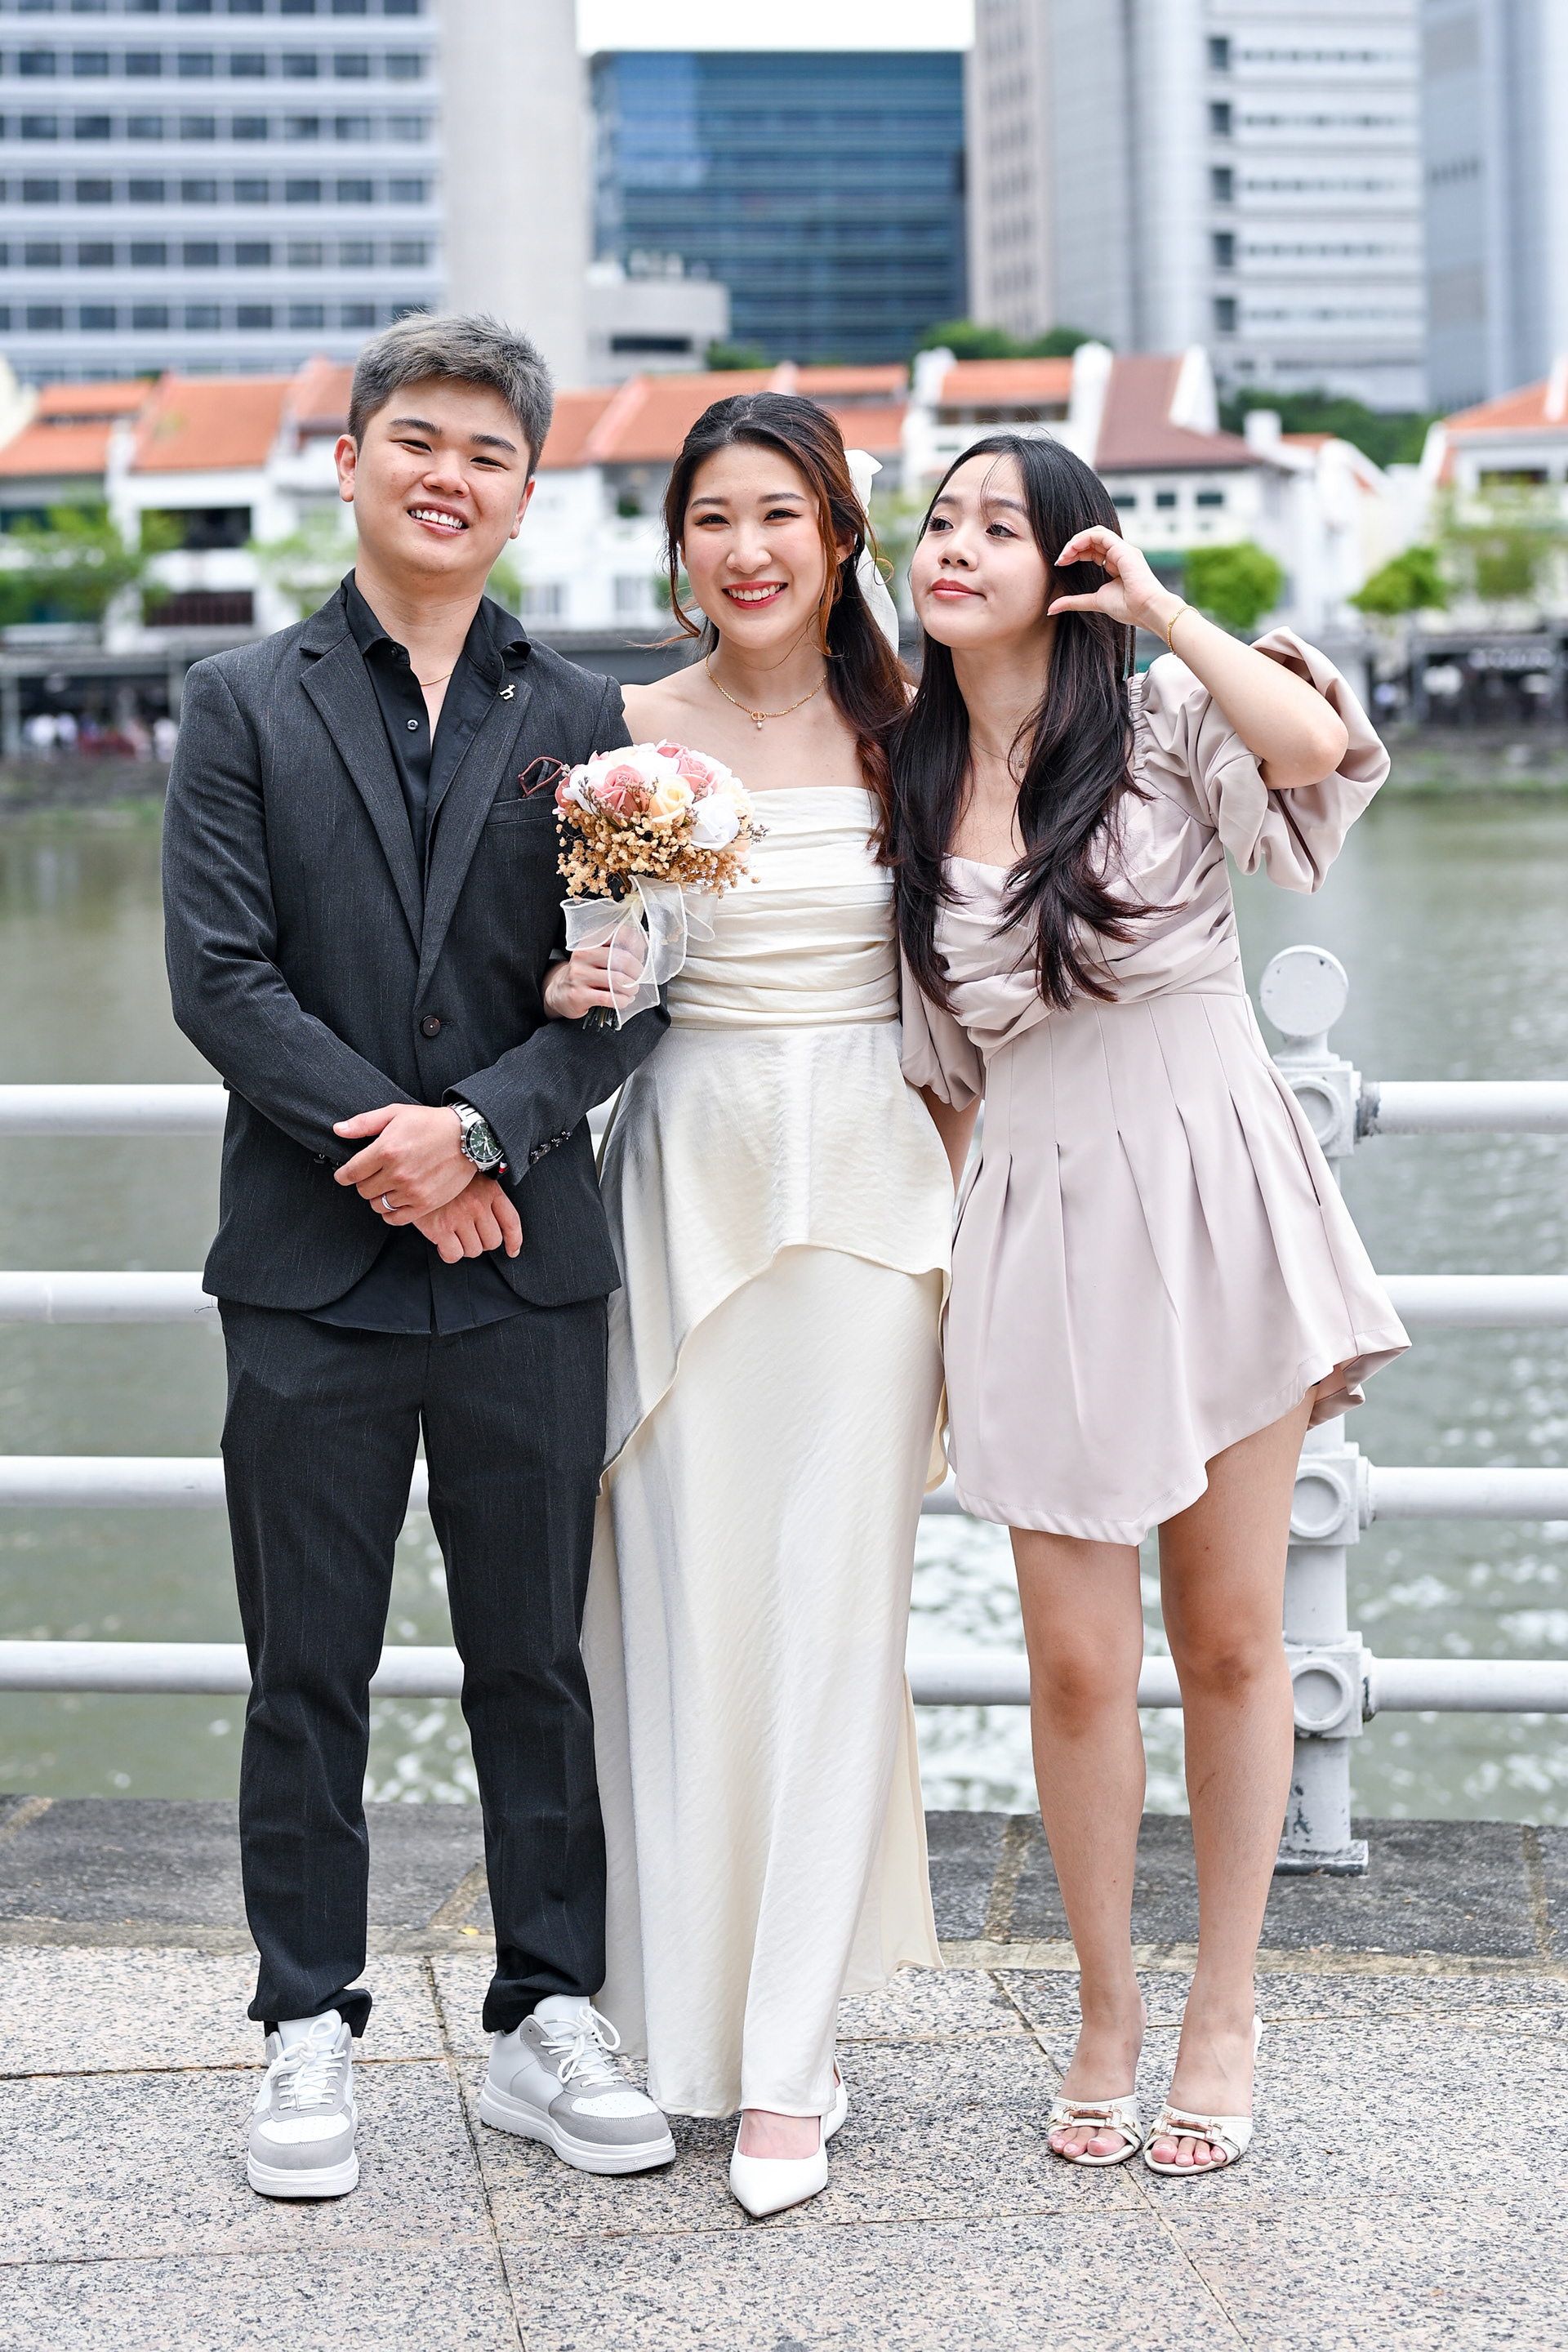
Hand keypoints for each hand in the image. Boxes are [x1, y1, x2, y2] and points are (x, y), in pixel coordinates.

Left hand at [334, 1102, 470, 1217]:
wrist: (468, 1137)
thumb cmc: (431, 1123)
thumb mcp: (396, 1113)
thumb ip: (364, 1123)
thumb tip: (338, 1130)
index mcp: (386, 1150)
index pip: (350, 1173)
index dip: (344, 1175)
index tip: (346, 1175)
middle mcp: (397, 1173)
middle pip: (363, 1190)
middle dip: (363, 1183)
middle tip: (373, 1175)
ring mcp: (412, 1191)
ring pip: (378, 1204)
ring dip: (379, 1196)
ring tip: (388, 1185)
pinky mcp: (425, 1204)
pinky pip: (395, 1218)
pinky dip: (390, 1212)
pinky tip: (395, 1200)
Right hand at [410, 1175, 522, 1264]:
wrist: (414, 1168)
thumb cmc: (442, 1173)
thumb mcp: (471, 1177)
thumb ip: (485, 1196)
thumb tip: (496, 1225)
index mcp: (489, 1191)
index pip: (511, 1222)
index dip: (514, 1241)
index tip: (512, 1251)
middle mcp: (477, 1204)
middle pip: (492, 1241)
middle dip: (481, 1243)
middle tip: (468, 1235)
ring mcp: (459, 1216)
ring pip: (474, 1250)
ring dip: (464, 1248)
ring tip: (454, 1236)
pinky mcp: (439, 1227)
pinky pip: (454, 1254)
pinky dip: (449, 1253)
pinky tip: (443, 1244)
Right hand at [542, 933, 646, 1019]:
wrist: (560, 992)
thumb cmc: (587, 973)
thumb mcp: (600, 955)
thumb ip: (622, 946)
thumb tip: (648, 938)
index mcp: (590, 940)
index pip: (620, 933)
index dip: (637, 944)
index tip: (640, 956)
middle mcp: (583, 954)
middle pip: (622, 959)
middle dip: (638, 971)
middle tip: (639, 978)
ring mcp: (579, 975)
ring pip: (618, 980)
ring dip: (631, 988)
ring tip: (632, 990)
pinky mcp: (579, 994)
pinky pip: (610, 998)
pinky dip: (623, 1001)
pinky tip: (624, 1000)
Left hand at [1049, 526, 1181, 638]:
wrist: (1146, 609)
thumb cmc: (1128, 608)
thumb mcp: (1094, 602)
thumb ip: (1074, 601)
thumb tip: (1051, 609)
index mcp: (1116, 565)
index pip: (1092, 551)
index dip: (1074, 554)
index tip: (1060, 565)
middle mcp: (1120, 554)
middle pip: (1092, 541)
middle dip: (1072, 547)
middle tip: (1059, 560)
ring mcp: (1123, 550)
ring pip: (1095, 533)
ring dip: (1076, 541)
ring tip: (1064, 555)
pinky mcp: (1123, 549)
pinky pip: (1100, 534)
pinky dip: (1084, 538)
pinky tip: (1072, 548)